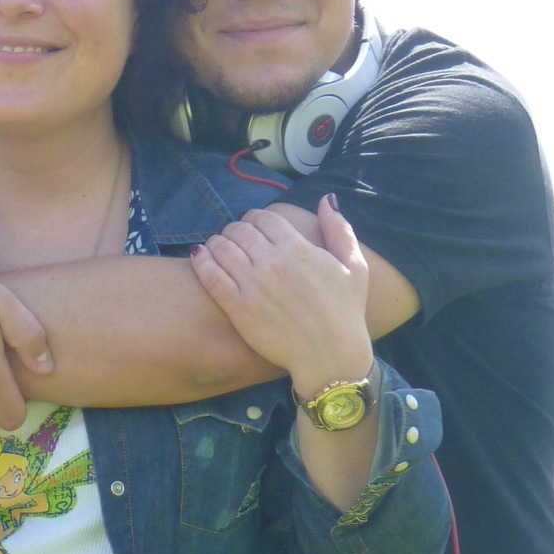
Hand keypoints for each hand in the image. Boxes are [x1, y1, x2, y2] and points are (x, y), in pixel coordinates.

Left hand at [190, 195, 371, 395]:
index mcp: (298, 248)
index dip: (254, 217)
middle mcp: (272, 262)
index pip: (263, 217)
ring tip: (217, 246)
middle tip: (234, 237)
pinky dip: (202, 261)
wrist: (330, 355)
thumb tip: (327, 199)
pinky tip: (199, 256)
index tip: (252, 225)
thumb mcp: (354, 266)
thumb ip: (339, 229)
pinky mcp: (238, 309)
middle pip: (239, 230)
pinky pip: (211, 276)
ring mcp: (253, 285)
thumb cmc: (346, 312)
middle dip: (235, 229)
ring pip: (222, 248)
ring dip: (217, 242)